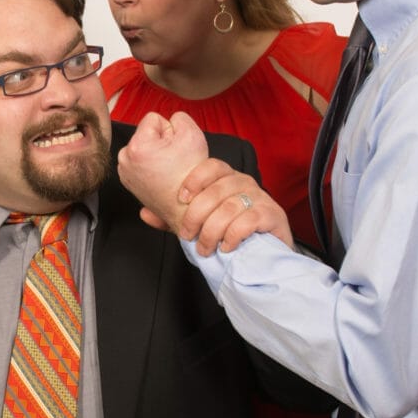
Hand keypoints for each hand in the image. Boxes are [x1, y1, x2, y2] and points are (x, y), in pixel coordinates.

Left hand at [116, 112, 212, 226]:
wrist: (187, 207)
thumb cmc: (190, 174)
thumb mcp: (192, 134)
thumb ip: (179, 116)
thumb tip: (169, 119)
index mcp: (136, 146)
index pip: (154, 119)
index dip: (170, 130)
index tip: (175, 148)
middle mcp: (124, 158)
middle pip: (146, 134)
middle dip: (160, 142)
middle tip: (173, 161)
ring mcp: (124, 171)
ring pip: (144, 148)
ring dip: (155, 154)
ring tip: (167, 169)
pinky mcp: (128, 180)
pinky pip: (141, 162)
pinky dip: (150, 166)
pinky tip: (161, 177)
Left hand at [169, 158, 289, 255]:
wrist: (266, 251)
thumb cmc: (230, 230)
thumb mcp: (200, 221)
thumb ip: (174, 216)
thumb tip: (145, 214)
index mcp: (226, 178)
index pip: (211, 166)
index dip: (195, 179)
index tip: (181, 198)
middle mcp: (243, 182)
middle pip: (216, 190)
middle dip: (196, 216)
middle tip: (188, 236)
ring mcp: (259, 197)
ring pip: (229, 207)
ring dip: (211, 231)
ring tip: (205, 249)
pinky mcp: (272, 214)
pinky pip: (248, 220)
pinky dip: (232, 235)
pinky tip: (226, 247)